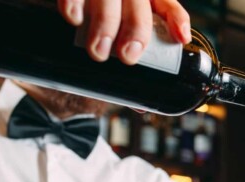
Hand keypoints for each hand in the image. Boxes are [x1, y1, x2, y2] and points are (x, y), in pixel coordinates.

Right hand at [57, 0, 190, 64]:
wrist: (63, 4)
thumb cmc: (98, 27)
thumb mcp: (116, 40)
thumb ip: (128, 66)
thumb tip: (142, 107)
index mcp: (143, 1)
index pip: (167, 5)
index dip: (177, 20)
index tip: (181, 38)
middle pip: (138, 4)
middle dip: (136, 30)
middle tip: (127, 56)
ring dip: (105, 24)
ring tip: (98, 51)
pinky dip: (73, 3)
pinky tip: (74, 19)